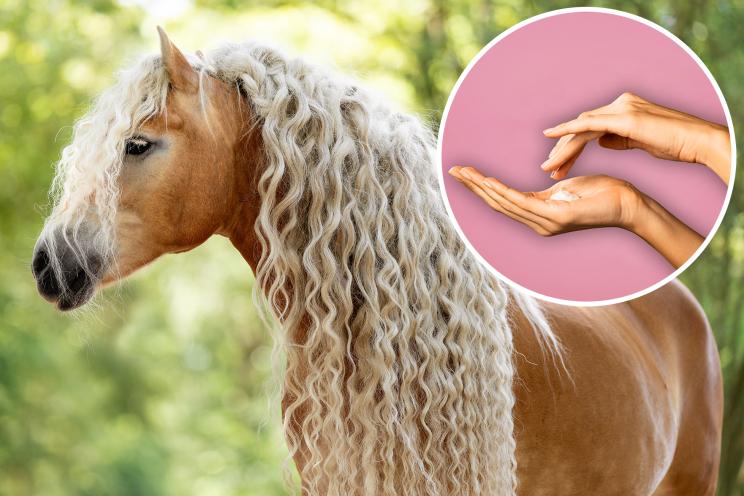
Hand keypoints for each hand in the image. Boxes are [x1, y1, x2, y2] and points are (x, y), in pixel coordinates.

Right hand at [449, 165, 703, 267]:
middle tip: (453, 170)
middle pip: (497, 203)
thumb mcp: (569, 189)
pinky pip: (522, 202)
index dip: (481, 187)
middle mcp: (538, 223)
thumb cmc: (604, 193)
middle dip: (473, 186)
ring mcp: (546, 223)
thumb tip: (545, 187)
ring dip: (481, 187)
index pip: (503, 200)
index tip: (464, 172)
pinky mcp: (556, 217)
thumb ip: (551, 192)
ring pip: (505, 202)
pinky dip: (502, 192)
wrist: (629, 204)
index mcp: (539, 215)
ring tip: (463, 173)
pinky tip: (488, 182)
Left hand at [540, 92, 730, 183]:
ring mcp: (621, 108)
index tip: (558, 165)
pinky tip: (552, 140)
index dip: (571, 146)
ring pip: (581, 128)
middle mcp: (619, 103)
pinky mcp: (624, 118)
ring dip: (563, 149)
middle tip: (548, 169)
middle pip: (581, 127)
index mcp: (623, 108)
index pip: (589, 127)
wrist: (698, 141)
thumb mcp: (640, 141)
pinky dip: (568, 131)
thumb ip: (619, 138)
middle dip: (563, 150)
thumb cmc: (674, 143)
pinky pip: (588, 124)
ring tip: (549, 168)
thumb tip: (600, 141)